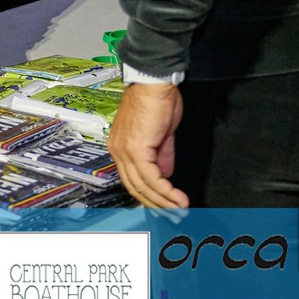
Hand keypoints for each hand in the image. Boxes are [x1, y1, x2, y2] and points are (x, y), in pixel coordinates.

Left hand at [107, 82, 189, 208]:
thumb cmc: (156, 100)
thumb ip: (161, 155)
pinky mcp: (136, 148)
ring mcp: (125, 150)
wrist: (154, 83)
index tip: (166, 205)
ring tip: (180, 210)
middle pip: (135, 187)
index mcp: (120, 146)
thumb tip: (165, 174)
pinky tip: (178, 198)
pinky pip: (151, 177)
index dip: (150, 195)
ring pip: (142, 185)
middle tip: (174, 215)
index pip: (132, 179)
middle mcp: (118, 150)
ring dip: (163, 201)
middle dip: (156, 204)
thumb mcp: (160, 134)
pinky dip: (166, 190)